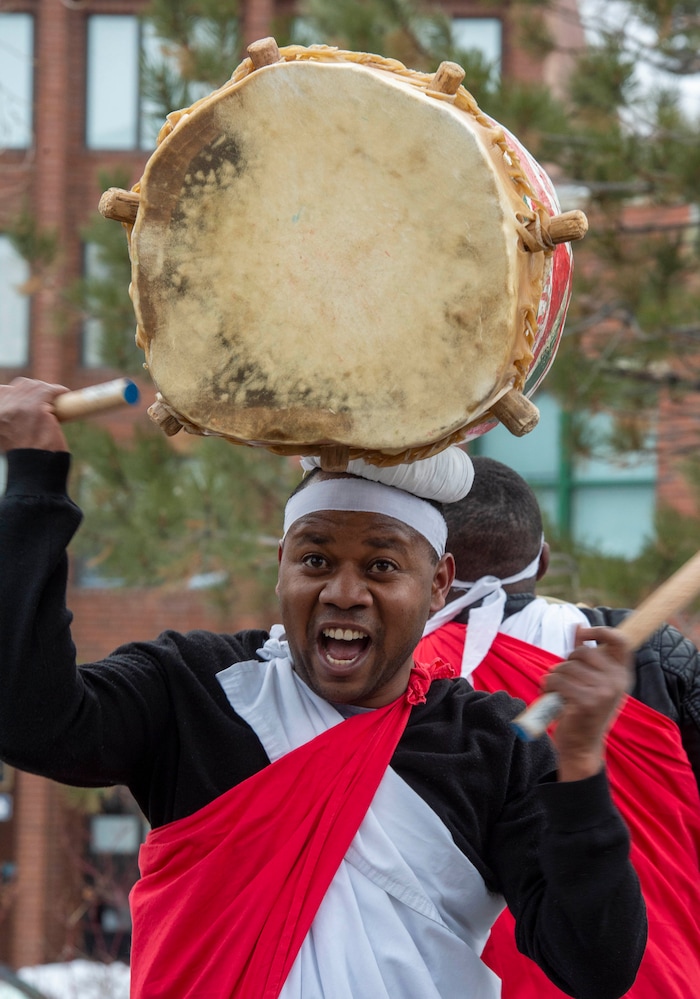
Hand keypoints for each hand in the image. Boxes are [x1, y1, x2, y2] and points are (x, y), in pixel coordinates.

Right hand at [0, 377, 69, 452]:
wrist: (33, 471)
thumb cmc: (23, 457)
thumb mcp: (4, 435)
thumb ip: (7, 420)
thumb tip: (19, 410)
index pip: (3, 391)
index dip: (18, 392)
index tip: (29, 398)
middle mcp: (2, 409)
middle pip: (20, 386)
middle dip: (34, 389)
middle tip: (45, 398)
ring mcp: (19, 407)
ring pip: (35, 386)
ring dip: (47, 390)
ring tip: (54, 397)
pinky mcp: (36, 409)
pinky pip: (49, 391)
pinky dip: (58, 390)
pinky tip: (62, 393)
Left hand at [543, 625, 632, 780]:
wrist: (582, 747)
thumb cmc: (584, 711)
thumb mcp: (591, 681)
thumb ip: (586, 654)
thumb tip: (578, 626)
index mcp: (622, 674)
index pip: (620, 641)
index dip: (601, 631)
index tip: (583, 634)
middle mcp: (617, 682)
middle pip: (580, 653)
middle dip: (565, 664)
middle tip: (564, 682)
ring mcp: (603, 692)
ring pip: (564, 667)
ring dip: (553, 678)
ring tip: (557, 693)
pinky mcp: (585, 702)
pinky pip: (556, 681)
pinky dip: (547, 687)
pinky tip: (551, 699)